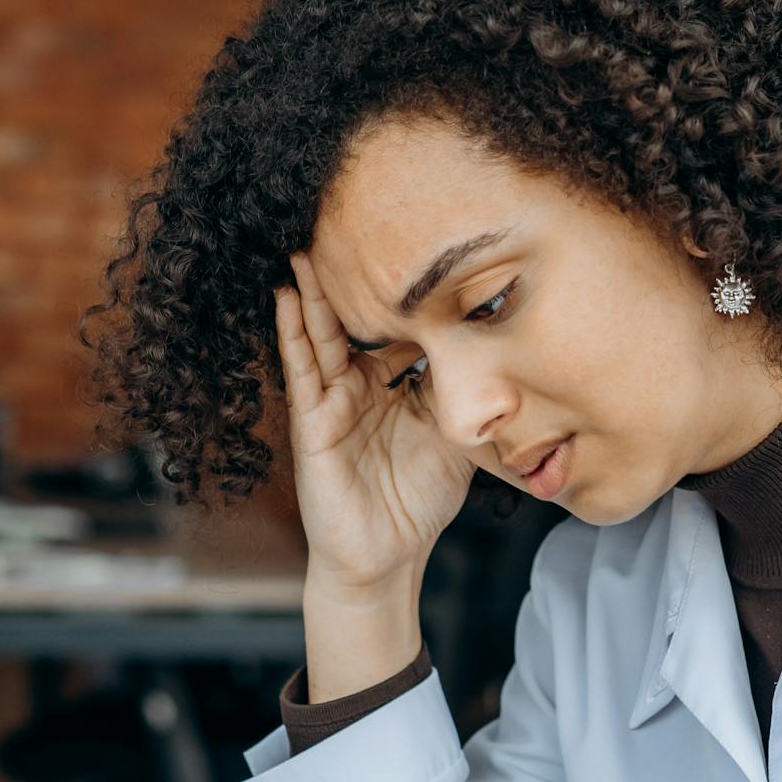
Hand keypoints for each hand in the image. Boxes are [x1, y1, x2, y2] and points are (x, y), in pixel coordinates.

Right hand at [274, 253, 473, 589]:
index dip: (409, 293)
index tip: (424, 246)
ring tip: (307, 244)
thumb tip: (494, 348)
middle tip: (355, 223)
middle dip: (354, 279)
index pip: (401, 328)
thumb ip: (464, 394)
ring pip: (323, 335)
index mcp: (395, 387)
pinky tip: (286, 296)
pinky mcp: (312, 423)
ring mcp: (332, 402)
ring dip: (315, 291)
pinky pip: (301, 370)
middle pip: (355, 321)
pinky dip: (293, 333)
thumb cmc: (419, 501)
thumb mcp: (456, 437)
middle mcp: (360, 387)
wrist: (389, 557)